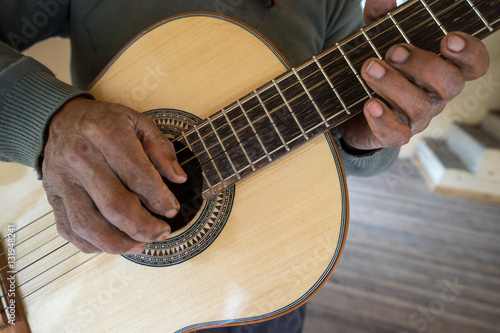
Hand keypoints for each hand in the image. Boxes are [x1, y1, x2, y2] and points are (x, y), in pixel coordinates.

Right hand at [42, 97, 186, 253]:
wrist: (62, 118)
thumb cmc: (105, 123)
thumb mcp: (138, 123)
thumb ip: (161, 149)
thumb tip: (179, 178)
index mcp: (106, 133)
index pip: (138, 176)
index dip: (159, 198)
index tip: (172, 209)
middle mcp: (80, 157)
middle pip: (114, 205)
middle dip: (143, 226)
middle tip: (161, 232)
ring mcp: (63, 179)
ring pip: (88, 224)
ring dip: (119, 243)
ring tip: (140, 244)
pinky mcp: (53, 196)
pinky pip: (68, 229)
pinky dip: (91, 244)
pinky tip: (112, 243)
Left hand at [338, 0, 489, 149]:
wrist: (348, 105)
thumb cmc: (375, 65)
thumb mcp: (375, 37)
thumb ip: (381, 17)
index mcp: (442, 68)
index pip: (474, 64)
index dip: (469, 52)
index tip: (447, 38)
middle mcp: (435, 95)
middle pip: (450, 84)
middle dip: (423, 65)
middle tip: (393, 52)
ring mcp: (417, 117)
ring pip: (419, 107)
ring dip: (394, 85)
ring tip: (369, 68)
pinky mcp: (394, 135)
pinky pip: (397, 134)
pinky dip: (383, 120)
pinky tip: (369, 104)